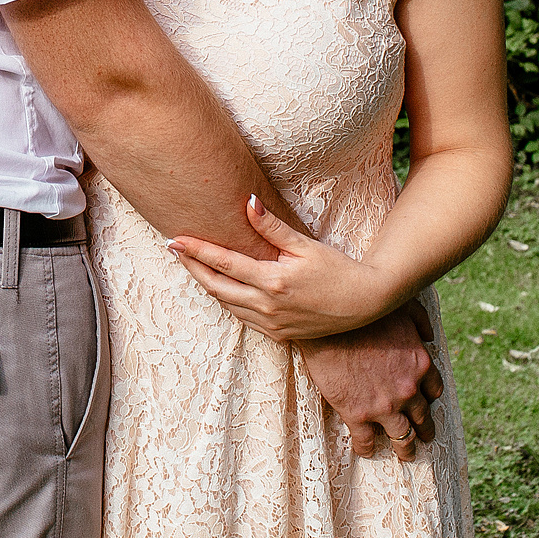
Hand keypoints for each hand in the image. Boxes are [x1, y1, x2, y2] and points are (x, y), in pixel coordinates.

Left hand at [167, 195, 392, 341]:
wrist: (364, 303)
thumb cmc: (337, 269)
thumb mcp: (305, 245)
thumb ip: (272, 227)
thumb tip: (247, 202)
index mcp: (272, 281)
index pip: (223, 263)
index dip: (195, 251)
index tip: (174, 239)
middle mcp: (267, 306)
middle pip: (216, 286)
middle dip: (192, 267)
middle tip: (174, 249)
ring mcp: (271, 324)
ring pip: (226, 304)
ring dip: (207, 284)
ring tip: (192, 264)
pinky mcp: (278, 335)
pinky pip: (242, 317)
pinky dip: (227, 301)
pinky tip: (222, 287)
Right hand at [298, 301, 443, 461]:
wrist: (327, 324)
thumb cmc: (363, 312)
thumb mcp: (403, 308)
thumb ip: (421, 322)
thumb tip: (429, 336)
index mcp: (420, 364)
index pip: (434, 389)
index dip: (430, 398)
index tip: (426, 402)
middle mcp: (408, 390)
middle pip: (422, 417)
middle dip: (424, 428)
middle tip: (424, 436)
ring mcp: (384, 406)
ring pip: (402, 436)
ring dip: (406, 448)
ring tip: (406, 455)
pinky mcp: (357, 414)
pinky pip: (366, 440)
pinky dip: (367, 448)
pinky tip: (366, 450)